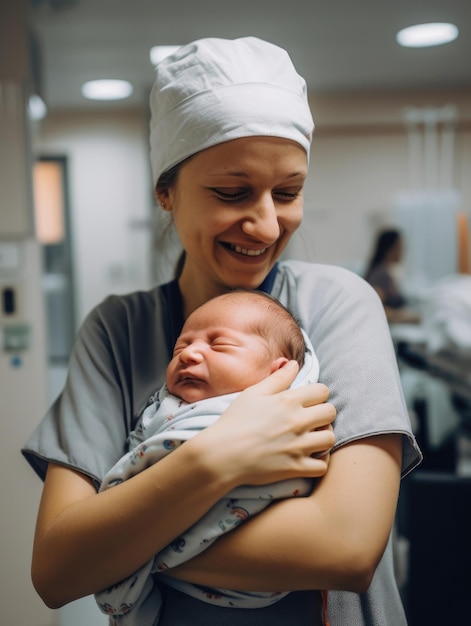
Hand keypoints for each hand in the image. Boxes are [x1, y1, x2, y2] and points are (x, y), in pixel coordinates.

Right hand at [192, 360, 335, 487]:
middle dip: (323, 414)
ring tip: (311, 437)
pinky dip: (319, 462)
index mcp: (288, 401)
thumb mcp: (253, 393)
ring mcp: (298, 446)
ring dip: (323, 437)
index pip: (322, 390)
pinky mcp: (296, 467)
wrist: (221, 455)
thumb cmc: (234, 421)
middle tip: (311, 419)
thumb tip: (294, 363)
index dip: (318, 394)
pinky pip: (323, 466)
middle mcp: (297, 422)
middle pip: (331, 412)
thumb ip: (277, 378)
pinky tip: (309, 457)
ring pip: (330, 439)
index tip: (309, 401)